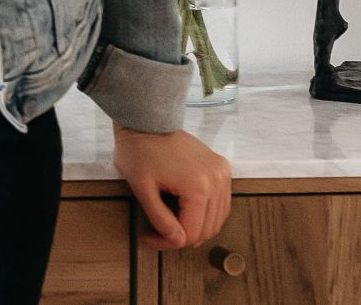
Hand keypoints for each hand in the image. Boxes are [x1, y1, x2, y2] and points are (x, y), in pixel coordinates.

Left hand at [111, 124, 231, 249]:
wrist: (146, 120)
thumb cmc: (138, 151)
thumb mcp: (141, 188)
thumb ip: (160, 218)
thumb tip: (178, 241)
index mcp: (198, 187)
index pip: (191, 233)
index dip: (169, 242)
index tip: (147, 237)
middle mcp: (217, 180)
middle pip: (207, 229)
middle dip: (182, 236)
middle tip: (156, 233)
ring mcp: (223, 172)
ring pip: (217, 219)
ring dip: (196, 227)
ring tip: (170, 222)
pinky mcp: (222, 166)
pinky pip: (221, 202)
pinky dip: (207, 212)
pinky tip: (188, 211)